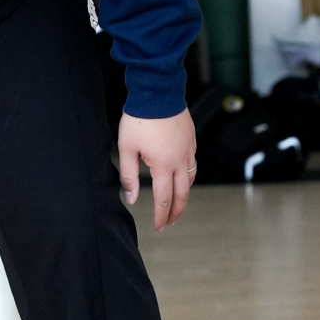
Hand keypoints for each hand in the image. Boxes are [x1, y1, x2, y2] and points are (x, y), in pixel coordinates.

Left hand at [118, 108, 196, 230]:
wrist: (158, 92)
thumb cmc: (140, 119)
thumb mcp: (127, 148)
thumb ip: (129, 175)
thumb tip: (131, 198)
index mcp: (163, 166)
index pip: (164, 199)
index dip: (161, 216)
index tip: (158, 226)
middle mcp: (180, 161)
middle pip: (182, 194)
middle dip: (176, 212)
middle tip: (170, 222)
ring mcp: (188, 150)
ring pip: (190, 180)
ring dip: (183, 194)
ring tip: (175, 202)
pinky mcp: (191, 140)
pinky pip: (192, 164)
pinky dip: (187, 176)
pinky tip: (180, 176)